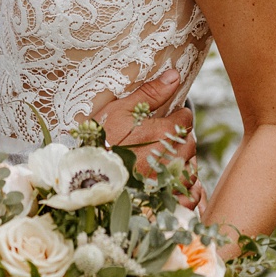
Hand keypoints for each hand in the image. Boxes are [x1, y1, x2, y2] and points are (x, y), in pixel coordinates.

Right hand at [95, 69, 196, 184]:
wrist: (85, 180)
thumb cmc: (100, 143)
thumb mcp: (119, 111)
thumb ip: (149, 93)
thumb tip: (174, 76)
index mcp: (165, 131)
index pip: (185, 119)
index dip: (174, 118)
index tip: (161, 121)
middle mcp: (173, 156)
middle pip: (189, 143)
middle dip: (177, 140)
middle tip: (157, 141)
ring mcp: (170, 180)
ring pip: (189, 168)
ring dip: (179, 163)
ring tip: (158, 162)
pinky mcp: (167, 200)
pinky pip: (188, 195)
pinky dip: (182, 189)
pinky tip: (166, 184)